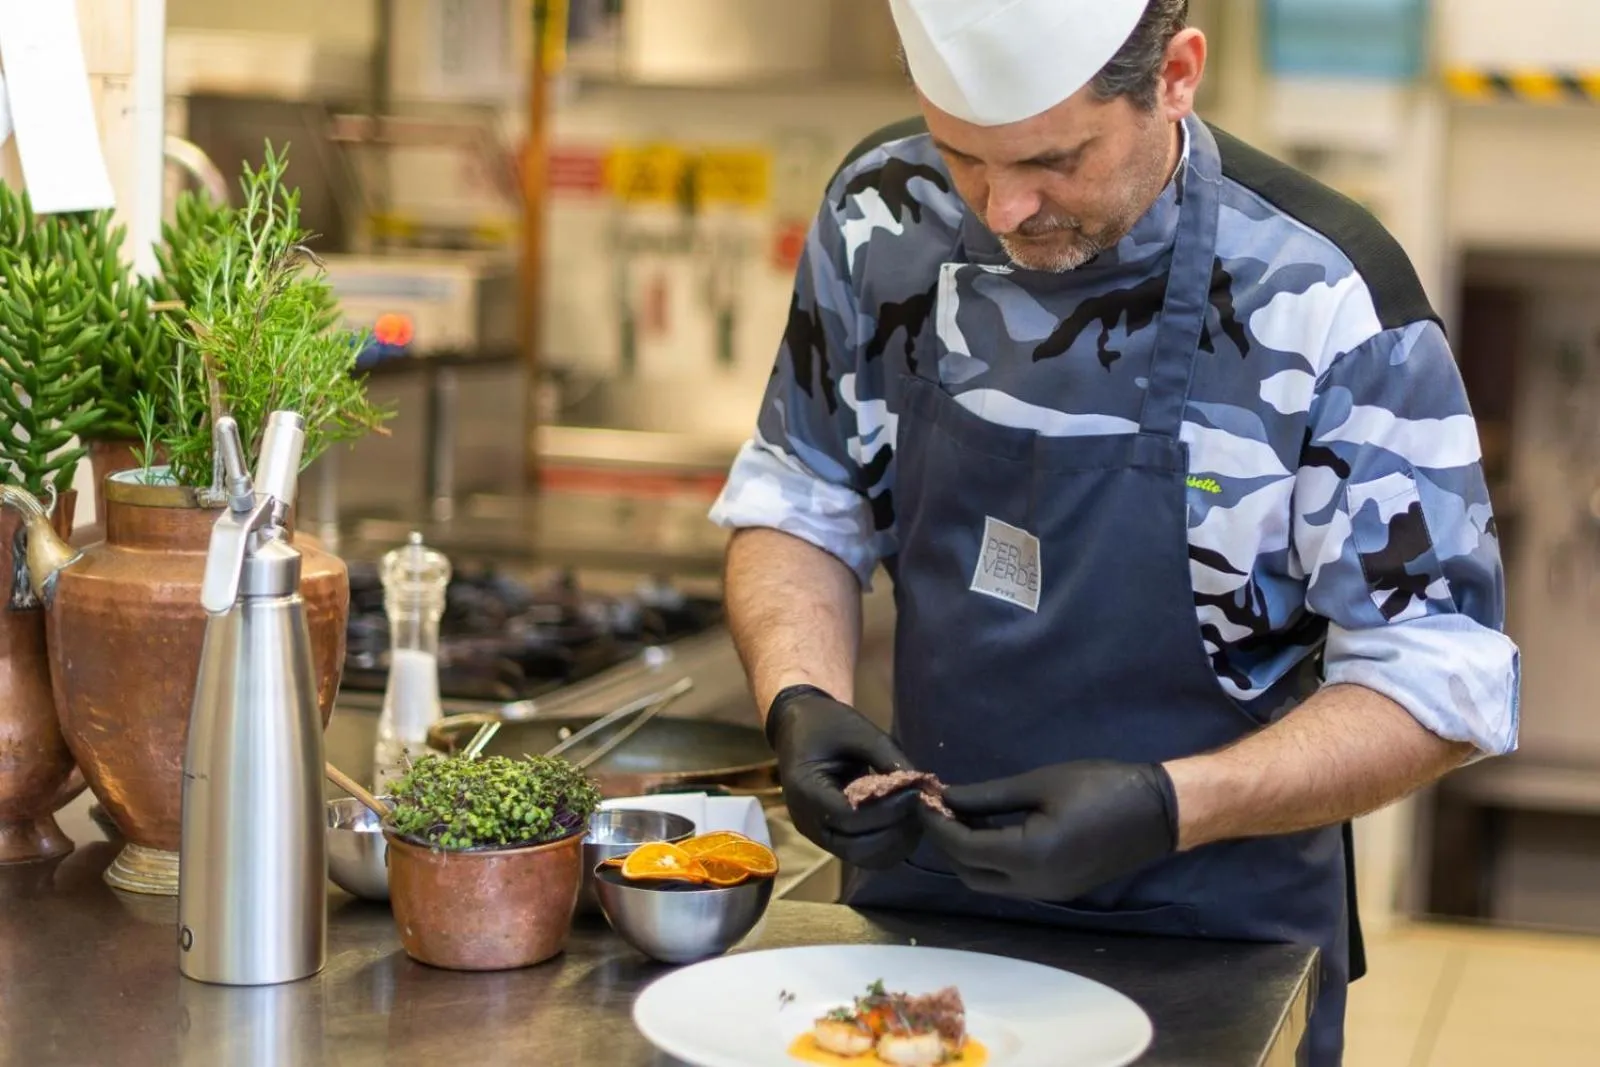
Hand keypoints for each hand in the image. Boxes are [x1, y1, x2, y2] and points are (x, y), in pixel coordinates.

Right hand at [765, 685, 922, 869]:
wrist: (799, 726)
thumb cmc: (826, 723)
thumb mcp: (860, 731)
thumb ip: (889, 759)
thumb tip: (922, 786)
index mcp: (805, 790)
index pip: (849, 817)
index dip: (887, 811)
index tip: (915, 794)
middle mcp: (807, 821)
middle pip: (857, 847)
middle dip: (895, 832)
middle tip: (922, 808)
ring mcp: (817, 834)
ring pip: (862, 857)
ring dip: (894, 842)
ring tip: (917, 816)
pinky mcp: (830, 837)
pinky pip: (861, 851)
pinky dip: (887, 843)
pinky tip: (904, 822)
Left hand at [919, 760, 1178, 901]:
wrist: (1157, 813)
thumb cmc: (1101, 787)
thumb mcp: (1040, 783)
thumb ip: (988, 796)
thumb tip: (947, 797)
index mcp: (1028, 856)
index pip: (962, 848)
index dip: (936, 824)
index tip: (921, 797)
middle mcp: (1032, 885)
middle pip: (968, 874)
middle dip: (946, 843)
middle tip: (938, 807)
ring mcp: (1046, 894)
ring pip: (987, 883)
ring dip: (967, 855)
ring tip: (959, 815)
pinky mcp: (1057, 892)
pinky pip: (1010, 883)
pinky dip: (990, 861)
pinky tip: (988, 830)